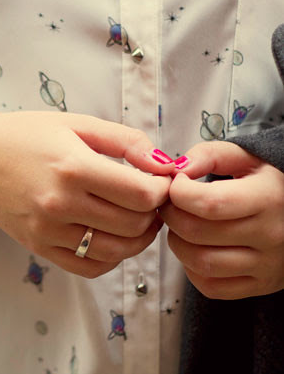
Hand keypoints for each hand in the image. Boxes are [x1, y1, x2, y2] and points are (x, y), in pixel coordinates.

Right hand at [0, 111, 172, 278]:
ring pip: (116, 251)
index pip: (141, 195)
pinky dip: (111, 258)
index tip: (159, 181)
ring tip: (136, 218)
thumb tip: (165, 164)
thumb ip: (126, 141)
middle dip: (153, 212)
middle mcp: (60, 204)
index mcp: (73, 167)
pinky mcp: (39, 247)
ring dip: (138, 238)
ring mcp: (47, 230)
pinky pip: (88, 267)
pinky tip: (112, 237)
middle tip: (149, 198)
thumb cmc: (28, 135)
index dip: (162, 190)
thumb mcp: (77, 124)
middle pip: (133, 225)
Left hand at [160, 141, 283, 298]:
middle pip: (197, 232)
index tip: (176, 184)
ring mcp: (267, 265)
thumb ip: (209, 155)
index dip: (178, 192)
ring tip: (181, 225)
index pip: (208, 203)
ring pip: (200, 263)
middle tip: (171, 204)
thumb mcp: (246, 158)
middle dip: (171, 215)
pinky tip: (196, 248)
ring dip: (177, 243)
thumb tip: (178, 168)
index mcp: (268, 199)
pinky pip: (211, 287)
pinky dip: (191, 269)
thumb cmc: (270, 183)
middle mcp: (271, 235)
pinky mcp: (260, 285)